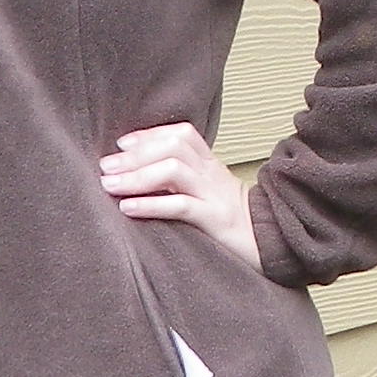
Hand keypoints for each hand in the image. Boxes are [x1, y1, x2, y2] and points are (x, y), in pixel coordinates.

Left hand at [100, 122, 258, 270]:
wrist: (270, 242)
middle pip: (173, 148)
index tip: (121, 144)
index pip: (181, 134)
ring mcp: (214, 195)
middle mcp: (212, 174)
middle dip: (135, 155)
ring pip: (174, 171)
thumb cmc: (231, 220)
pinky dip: (151, 205)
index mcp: (210, 164)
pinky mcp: (215, 220)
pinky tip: (127, 209)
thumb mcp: (208, 191)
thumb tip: (140, 174)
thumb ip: (182, 179)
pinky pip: (181, 206)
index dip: (149, 135)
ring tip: (110, 185)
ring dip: (137, 176)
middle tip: (105, 167)